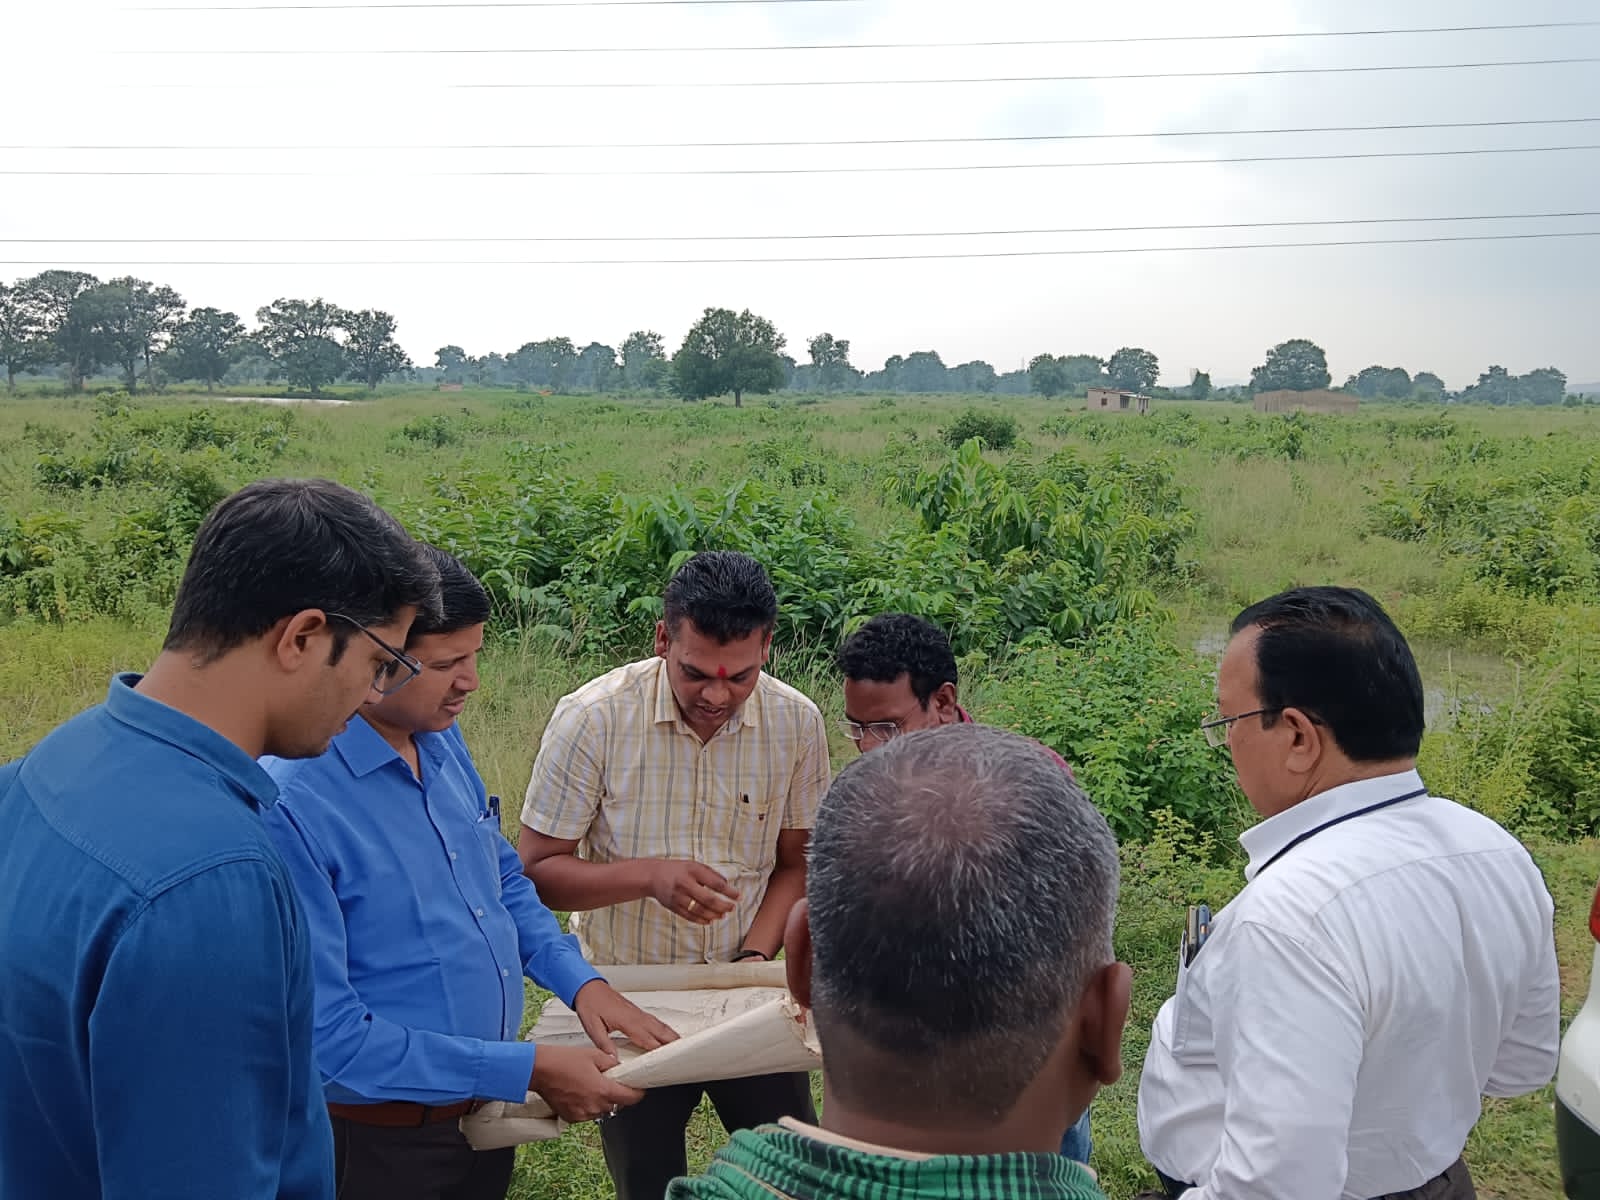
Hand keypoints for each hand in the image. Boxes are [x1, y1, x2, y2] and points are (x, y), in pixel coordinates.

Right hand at [528, 1044, 644, 1123]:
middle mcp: (594, 1106)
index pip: (631, 1099)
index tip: (639, 1089)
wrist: (539, 1070)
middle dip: (616, 1094)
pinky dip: (587, 1105)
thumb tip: (620, 1067)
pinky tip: (579, 1091)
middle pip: (616, 1104)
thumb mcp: (594, 1054)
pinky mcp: (571, 1118)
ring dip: (601, 1100)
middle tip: (608, 1080)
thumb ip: (612, 1063)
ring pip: (601, 1109)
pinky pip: (587, 1113)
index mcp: (603, 1091)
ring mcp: (582, 1114)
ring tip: (590, 1084)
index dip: (637, 1093)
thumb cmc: (562, 1060)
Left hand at [573, 979, 679, 1052]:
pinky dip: (664, 1029)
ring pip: (659, 1025)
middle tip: (683, 1054)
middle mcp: (636, 1016)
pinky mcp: (636, 1011)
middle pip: (659, 1032)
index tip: (668, 1061)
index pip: (648, 1039)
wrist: (589, 987)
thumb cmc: (590, 1004)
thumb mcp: (592, 1027)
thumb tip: (614, 1060)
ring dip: (671, 1035)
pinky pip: (654, 1021)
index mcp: (627, 1021)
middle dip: (672, 1043)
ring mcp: (638, 1013)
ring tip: (681, 1046)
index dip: (659, 1051)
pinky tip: (666, 1034)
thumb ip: (604, 1045)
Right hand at [646, 859, 739, 924]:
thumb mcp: (694, 865)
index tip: (738, 896)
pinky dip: (701, 920)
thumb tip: (727, 884)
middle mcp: (685, 884)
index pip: (715, 883)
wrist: (653, 876)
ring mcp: (678, 897)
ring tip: (723, 915)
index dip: (729, 891)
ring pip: (700, 910)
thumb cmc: (678, 869)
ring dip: (714, 914)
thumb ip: (710, 873)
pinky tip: (710, 920)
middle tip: (732, 908)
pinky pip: (689, 916)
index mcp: (692, 871)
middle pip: (708, 899)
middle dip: (723, 905)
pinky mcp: (673, 907)